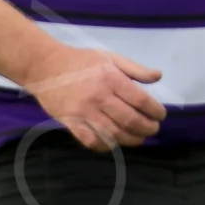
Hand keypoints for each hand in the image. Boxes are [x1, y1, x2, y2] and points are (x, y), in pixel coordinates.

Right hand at [25, 45, 164, 147]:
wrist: (44, 66)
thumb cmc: (81, 61)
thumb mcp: (110, 57)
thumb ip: (135, 69)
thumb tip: (158, 76)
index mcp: (111, 79)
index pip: (141, 100)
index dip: (155, 111)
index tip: (160, 115)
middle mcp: (99, 96)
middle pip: (130, 120)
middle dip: (147, 128)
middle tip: (152, 129)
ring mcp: (83, 111)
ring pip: (113, 134)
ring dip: (131, 140)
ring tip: (139, 138)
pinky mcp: (70, 122)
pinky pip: (91, 140)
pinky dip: (105, 146)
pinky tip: (113, 143)